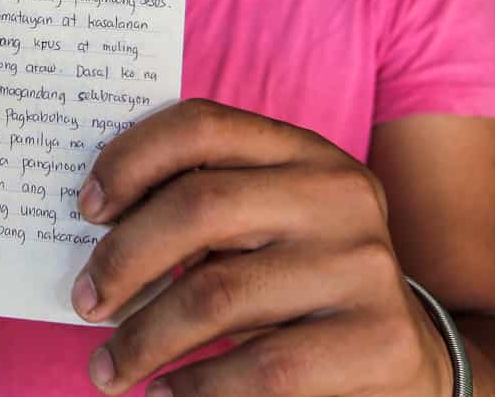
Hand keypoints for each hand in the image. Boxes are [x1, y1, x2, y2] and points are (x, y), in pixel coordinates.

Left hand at [70, 98, 451, 395]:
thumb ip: (203, 207)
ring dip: (142, 339)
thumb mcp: (265, 223)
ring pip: (215, 295)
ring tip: (107, 367)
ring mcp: (362, 266)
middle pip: (198, 206)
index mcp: (303, 151)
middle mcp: (337, 195)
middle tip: (84, 302)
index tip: (86, 209)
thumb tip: (97, 229)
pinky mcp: (377, 340)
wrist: (410, 353)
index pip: (201, 124)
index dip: (130, 159)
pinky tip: (166, 393)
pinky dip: (195, 387)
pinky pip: (260, 368)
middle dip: (121, 259)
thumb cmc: (302, 281)